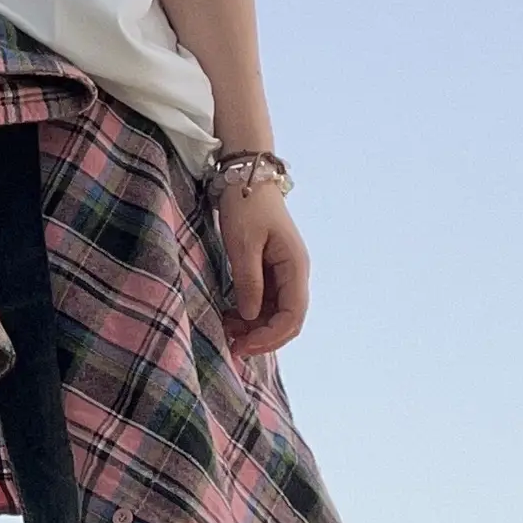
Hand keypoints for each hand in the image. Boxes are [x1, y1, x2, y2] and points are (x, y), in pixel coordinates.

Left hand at [216, 182, 309, 361]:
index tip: (242, 346)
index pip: (293, 316)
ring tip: (226, 331)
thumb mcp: (243, 244)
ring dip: (254, 327)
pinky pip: (265, 300)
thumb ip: (248, 282)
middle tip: (233, 347)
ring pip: (275, 312)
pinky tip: (229, 316)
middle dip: (263, 337)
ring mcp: (283, 271)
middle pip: (287, 319)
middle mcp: (294, 272)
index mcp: (295, 267)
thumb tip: (252, 317)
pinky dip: (249, 312)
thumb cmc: (245, 205)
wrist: (244, 175)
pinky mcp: (269, 269)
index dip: (270, 337)